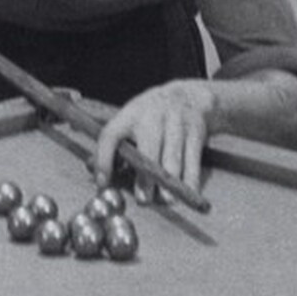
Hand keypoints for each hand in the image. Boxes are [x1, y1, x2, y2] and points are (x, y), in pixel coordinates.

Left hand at [94, 79, 216, 199]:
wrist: (189, 94)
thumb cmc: (153, 116)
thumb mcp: (133, 119)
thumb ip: (118, 146)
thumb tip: (101, 179)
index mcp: (130, 114)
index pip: (110, 135)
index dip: (103, 160)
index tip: (102, 183)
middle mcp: (152, 116)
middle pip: (146, 152)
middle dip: (145, 179)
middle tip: (143, 199)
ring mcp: (175, 123)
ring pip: (171, 160)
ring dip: (168, 185)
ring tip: (165, 200)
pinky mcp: (195, 131)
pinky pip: (192, 162)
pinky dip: (190, 181)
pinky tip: (186, 192)